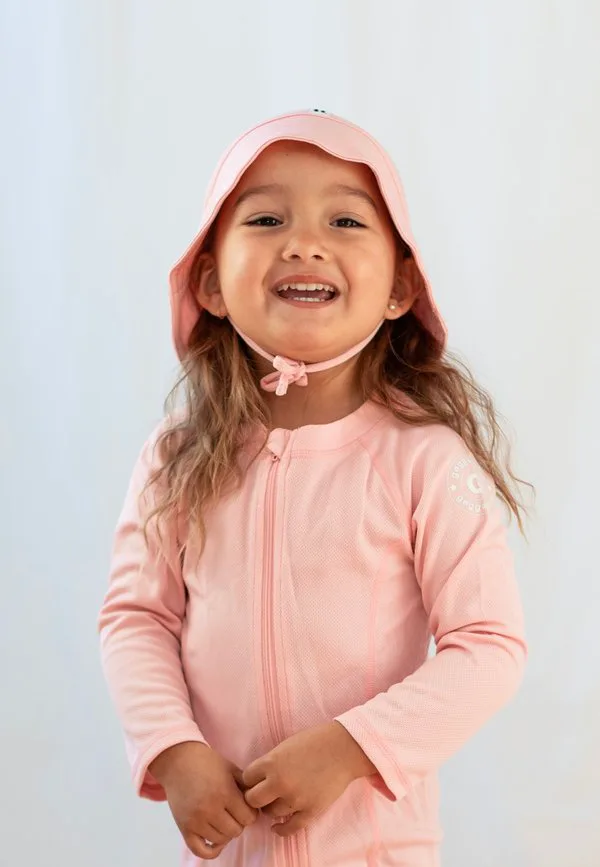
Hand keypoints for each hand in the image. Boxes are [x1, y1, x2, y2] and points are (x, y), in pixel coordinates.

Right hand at [149, 742, 257, 859]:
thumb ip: (246, 786)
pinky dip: (211, 850)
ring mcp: (196, 821)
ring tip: (223, 818)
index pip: (248, 818)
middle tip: (234, 811)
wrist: (178, 761)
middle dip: (239, 822)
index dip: (251, 813)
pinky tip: (216, 839)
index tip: (245, 806)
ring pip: (221, 840)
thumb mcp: (231, 768)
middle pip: (236, 831)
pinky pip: (200, 851)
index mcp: (225, 793)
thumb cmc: (207, 762)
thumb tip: (257, 803)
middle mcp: (210, 809)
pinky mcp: (184, 828)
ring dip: (226, 832)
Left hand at [242, 722, 375, 836]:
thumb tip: (256, 780)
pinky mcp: (310, 811)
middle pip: (252, 800)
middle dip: (255, 797)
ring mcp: (295, 798)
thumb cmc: (314, 741)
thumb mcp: (284, 746)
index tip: (255, 781)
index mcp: (271, 762)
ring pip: (270, 813)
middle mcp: (279, 782)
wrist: (343, 748)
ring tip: (277, 802)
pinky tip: (277, 827)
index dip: (249, 780)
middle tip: (262, 794)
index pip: (245, 779)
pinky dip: (280, 829)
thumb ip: (269, 763)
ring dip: (271, 808)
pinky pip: (289, 828)